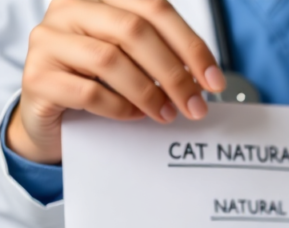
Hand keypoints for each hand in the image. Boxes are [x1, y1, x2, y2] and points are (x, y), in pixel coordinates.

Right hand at [7, 0, 225, 163]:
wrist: (56, 118)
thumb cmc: (100, 83)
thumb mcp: (135, 62)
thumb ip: (163, 56)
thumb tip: (204, 79)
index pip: (154, 8)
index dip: (190, 44)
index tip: (214, 81)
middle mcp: (70, 10)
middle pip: (134, 30)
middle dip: (174, 73)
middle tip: (195, 106)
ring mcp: (48, 40)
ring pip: (109, 59)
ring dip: (149, 92)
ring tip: (167, 113)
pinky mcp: (37, 77)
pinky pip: (87, 91)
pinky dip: (119, 107)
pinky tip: (134, 115)